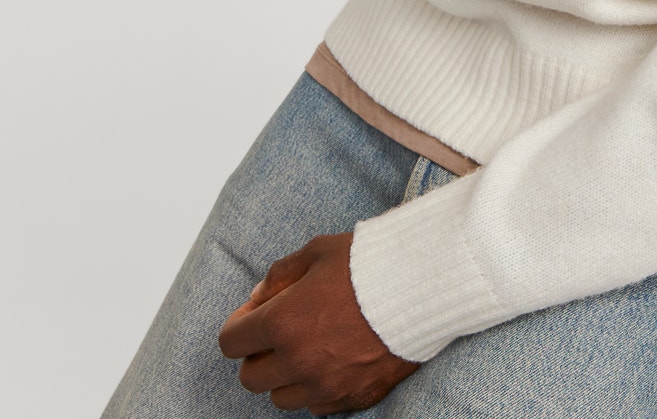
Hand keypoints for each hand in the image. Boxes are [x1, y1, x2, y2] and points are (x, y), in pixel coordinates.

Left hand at [218, 231, 422, 413]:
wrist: (424, 287)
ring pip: (281, 398)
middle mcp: (298, 362)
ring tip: (305, 348)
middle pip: (251, 378)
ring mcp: (326, 386)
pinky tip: (330, 361)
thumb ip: (279, 275)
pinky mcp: (353, 399)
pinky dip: (315, 388)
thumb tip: (258, 298)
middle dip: (257, 354)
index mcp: (282, 323)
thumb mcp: (317, 252)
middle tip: (276, 332)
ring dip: (284, 376)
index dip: (238, 326)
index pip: (232, 342)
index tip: (253, 315)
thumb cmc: (369, 263)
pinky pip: (317, 407)